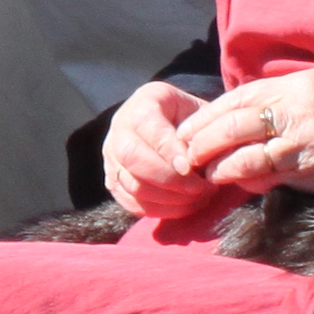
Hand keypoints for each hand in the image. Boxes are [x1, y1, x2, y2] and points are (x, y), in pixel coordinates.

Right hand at [101, 81, 240, 220]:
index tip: (190, 168)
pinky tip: (184, 206)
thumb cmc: (192, 118)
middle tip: (199, 188)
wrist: (173, 123)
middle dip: (168, 179)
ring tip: (198, 198)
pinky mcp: (113, 180)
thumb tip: (197, 161)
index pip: (148, 127)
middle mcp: (120, 127)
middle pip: (132, 157)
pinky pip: (131, 203)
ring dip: (168, 198)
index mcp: (143, 103)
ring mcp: (112, 156)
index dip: (168, 151)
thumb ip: (201, 132)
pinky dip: (159, 210)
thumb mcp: (201, 112)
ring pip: (131, 184)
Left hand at [178, 70, 313, 200]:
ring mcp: (306, 137)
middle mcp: (299, 105)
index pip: (240, 96)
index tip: (188, 127)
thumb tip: (258, 115)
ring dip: (216, 162)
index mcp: (302, 84)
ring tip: (200, 172)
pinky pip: (268, 174)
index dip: (209, 113)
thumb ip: (297, 101)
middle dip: (201, 138)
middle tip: (181, 153)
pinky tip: (233, 183)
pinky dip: (245, 179)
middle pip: (233, 119)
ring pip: (243, 148)